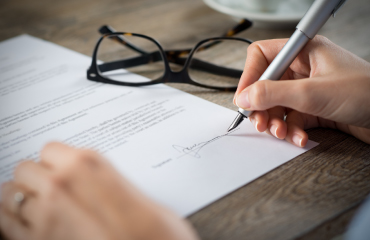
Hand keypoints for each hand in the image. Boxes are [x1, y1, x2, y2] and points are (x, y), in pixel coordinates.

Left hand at [0, 142, 198, 239]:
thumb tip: (98, 183)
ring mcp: (45, 216)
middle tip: (51, 187)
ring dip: (21, 198)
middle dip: (35, 177)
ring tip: (37, 205)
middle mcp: (61, 185)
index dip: (56, 160)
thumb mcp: (137, 194)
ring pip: (9, 194)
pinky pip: (5, 223)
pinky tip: (26, 223)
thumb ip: (108, 182)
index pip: (49, 148)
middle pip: (25, 169)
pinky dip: (11, 220)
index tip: (61, 168)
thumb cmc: (154, 231)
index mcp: (87, 164)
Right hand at [234, 36, 369, 146]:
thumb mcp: (312, 93)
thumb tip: (244, 97)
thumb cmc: (366, 93)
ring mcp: (308, 89)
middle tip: (260, 122)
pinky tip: (299, 138)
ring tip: (280, 133)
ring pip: (277, 104)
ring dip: (276, 122)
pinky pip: (291, 118)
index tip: (243, 98)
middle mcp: (304, 69)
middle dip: (262, 106)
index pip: (262, 56)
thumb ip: (273, 93)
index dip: (249, 76)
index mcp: (303, 52)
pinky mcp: (314, 108)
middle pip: (266, 85)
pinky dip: (291, 130)